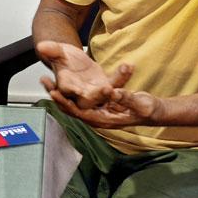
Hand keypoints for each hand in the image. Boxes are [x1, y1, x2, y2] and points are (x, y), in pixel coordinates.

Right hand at [35, 40, 132, 108]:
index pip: (67, 92)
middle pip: (88, 99)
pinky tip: (128, 65)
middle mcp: (80, 93)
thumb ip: (51, 50)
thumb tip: (41, 46)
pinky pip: (116, 82)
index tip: (79, 90)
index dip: (72, 92)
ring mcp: (95, 91)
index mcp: (65, 87)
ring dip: (114, 88)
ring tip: (119, 78)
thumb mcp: (57, 51)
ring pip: (105, 94)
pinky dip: (123, 75)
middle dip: (98, 95)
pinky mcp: (106, 85)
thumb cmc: (62, 58)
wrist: (72, 59)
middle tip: (107, 89)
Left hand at [40, 76, 165, 127]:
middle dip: (56, 96)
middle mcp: (96, 117)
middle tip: (44, 80)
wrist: (153, 111)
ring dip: (60, 92)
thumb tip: (112, 92)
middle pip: (70, 108)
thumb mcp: (140, 104)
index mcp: (103, 120)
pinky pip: (79, 99)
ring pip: (73, 103)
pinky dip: (69, 91)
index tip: (54, 92)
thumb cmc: (148, 109)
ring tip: (46, 78)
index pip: (78, 113)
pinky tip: (61, 79)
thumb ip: (126, 98)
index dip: (65, 103)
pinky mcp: (98, 105)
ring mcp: (96, 112)